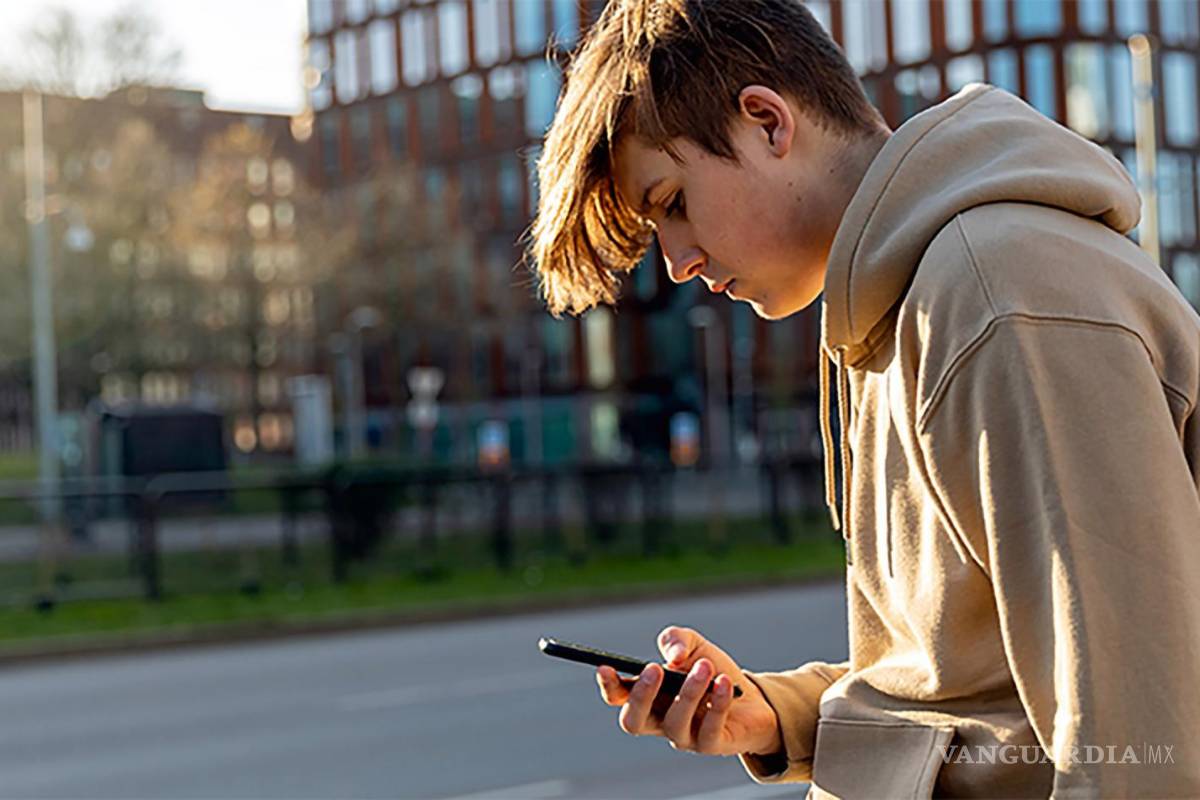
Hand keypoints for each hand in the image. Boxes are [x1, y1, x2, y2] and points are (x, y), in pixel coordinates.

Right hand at [595, 626, 782, 757]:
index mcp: (648, 697)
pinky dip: (716, 703)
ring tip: (704, 666)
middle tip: (654, 668)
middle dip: (641, 696)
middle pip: (634, 721)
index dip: (609, 686)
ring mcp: (684, 737)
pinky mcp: (711, 745)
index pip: (618, 698)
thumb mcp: (693, 645)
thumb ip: (676, 640)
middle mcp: (660, 720)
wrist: (753, 697)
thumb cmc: (712, 671)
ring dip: (688, 692)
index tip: (605, 666)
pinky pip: (709, 730)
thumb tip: (674, 656)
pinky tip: (723, 682)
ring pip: (674, 723)